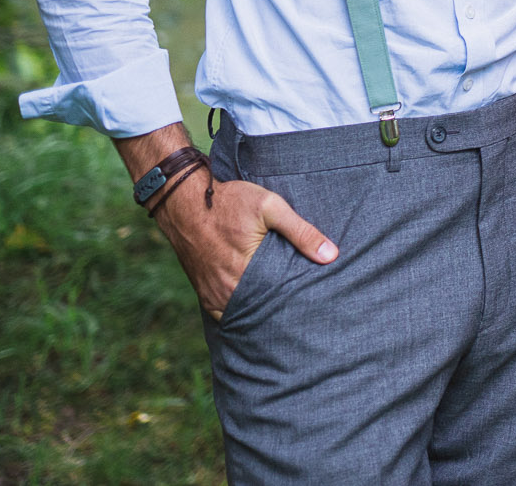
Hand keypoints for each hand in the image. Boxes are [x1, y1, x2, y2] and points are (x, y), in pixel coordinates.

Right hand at [151, 166, 335, 319]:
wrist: (184, 202)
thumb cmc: (230, 201)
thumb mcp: (270, 208)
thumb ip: (302, 232)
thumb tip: (331, 256)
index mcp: (245, 273)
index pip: (280, 302)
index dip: (299, 303)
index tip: (316, 303)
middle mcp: (226, 290)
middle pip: (263, 311)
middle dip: (283, 311)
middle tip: (306, 311)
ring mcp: (213, 294)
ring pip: (244, 313)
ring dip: (262, 312)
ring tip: (286, 311)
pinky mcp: (204, 293)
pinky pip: (226, 311)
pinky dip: (242, 310)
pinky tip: (260, 305)